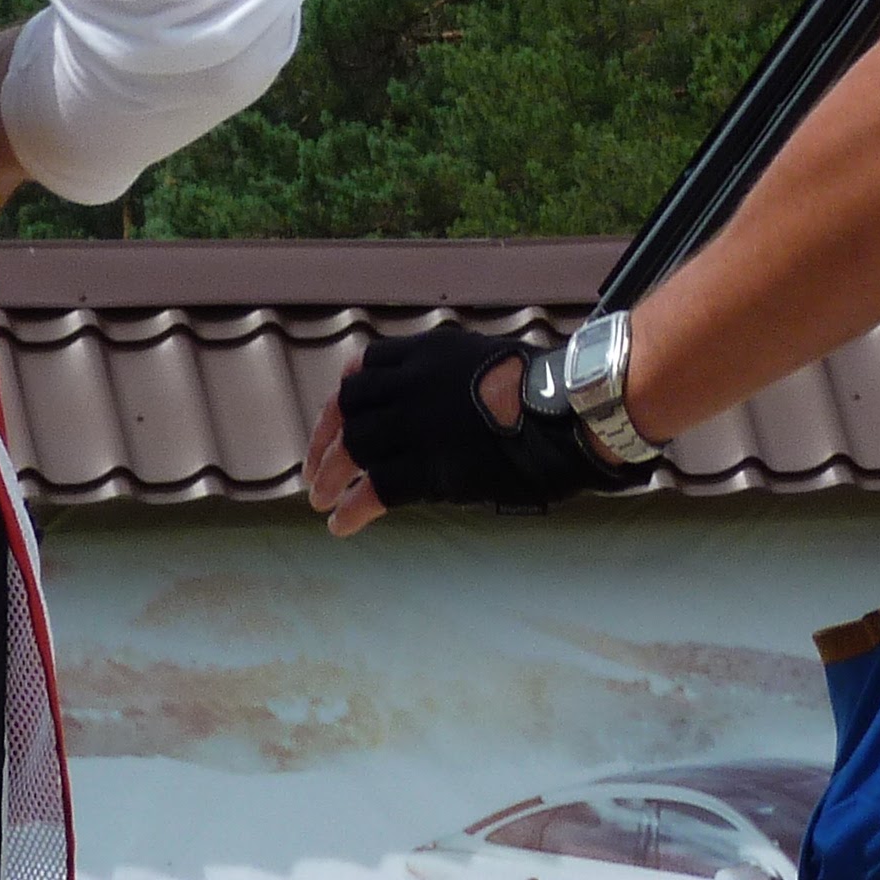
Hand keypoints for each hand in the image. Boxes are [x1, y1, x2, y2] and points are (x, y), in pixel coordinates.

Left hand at [305, 329, 636, 535]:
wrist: (564, 412)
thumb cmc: (543, 387)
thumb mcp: (487, 360)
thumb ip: (453, 375)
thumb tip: (445, 394)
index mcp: (429, 353)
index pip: (366, 365)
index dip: (346, 395)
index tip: (337, 416)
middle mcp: (413, 384)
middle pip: (349, 408)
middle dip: (325, 439)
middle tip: (315, 468)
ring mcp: (417, 426)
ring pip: (353, 448)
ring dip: (330, 476)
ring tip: (319, 500)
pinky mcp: (429, 467)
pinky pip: (376, 489)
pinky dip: (352, 509)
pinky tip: (341, 526)